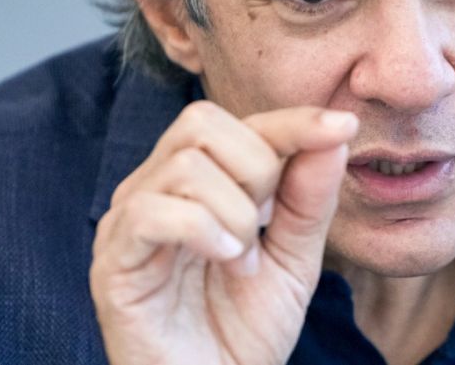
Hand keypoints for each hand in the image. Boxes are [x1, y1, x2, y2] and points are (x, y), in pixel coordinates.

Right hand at [89, 101, 358, 364]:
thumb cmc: (243, 334)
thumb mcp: (293, 260)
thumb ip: (308, 199)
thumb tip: (333, 132)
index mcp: (192, 183)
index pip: (235, 123)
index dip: (290, 121)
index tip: (343, 125)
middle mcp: (153, 190)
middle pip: (200, 121)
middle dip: (256, 167)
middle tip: (266, 226)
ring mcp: (127, 222)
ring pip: (185, 165)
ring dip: (236, 214)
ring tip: (243, 261)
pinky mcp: (111, 261)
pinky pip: (151, 211)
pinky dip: (203, 230)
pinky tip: (226, 261)